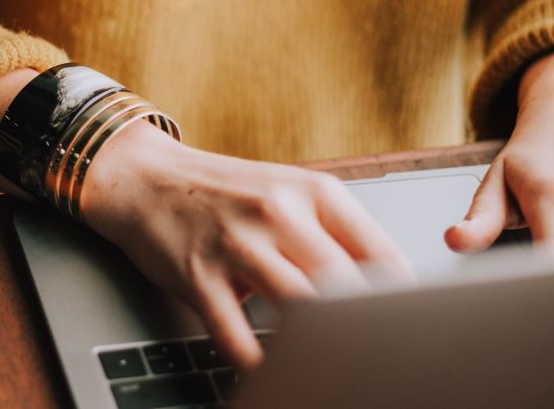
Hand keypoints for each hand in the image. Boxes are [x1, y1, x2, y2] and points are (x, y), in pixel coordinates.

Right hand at [81, 124, 412, 369]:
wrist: (146, 179)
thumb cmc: (225, 193)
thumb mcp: (288, 194)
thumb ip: (334, 233)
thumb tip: (387, 287)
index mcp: (315, 193)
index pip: (380, 254)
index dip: (401, 301)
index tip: (407, 329)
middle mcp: (278, 214)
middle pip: (344, 286)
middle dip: (363, 329)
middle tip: (373, 358)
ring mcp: (236, 245)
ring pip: (298, 309)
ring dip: (315, 347)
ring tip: (327, 370)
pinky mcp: (198, 276)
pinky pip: (235, 334)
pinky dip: (256, 363)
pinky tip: (270, 374)